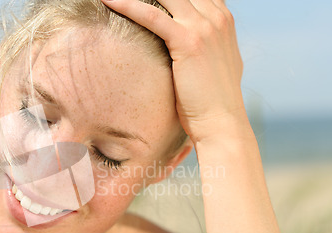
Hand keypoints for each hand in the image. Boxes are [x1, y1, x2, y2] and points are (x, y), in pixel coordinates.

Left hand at [101, 0, 246, 142]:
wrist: (220, 122)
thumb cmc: (212, 100)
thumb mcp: (218, 63)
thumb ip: (209, 45)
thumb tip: (196, 45)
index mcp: (223, 19)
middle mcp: (217, 17)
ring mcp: (204, 27)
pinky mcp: (188, 41)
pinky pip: (151, 15)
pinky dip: (127, 5)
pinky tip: (108, 1)